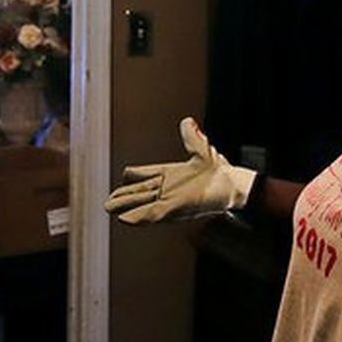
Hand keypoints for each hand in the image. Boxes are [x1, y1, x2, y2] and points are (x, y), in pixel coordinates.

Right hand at [104, 118, 257, 224]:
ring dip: (126, 207)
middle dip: (123, 197)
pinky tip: (124, 219)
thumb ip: (191, 138)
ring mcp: (170, 200)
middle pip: (139, 192)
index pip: (146, 175)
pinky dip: (137, 217)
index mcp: (170, 175)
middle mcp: (168, 189)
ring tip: (109, 209)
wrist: (234, 187)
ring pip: (142, 204)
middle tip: (107, 201)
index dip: (135, 175)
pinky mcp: (175, 209)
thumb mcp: (202, 151)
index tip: (124, 174)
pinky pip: (152, 214)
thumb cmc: (221, 173)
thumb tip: (187, 121)